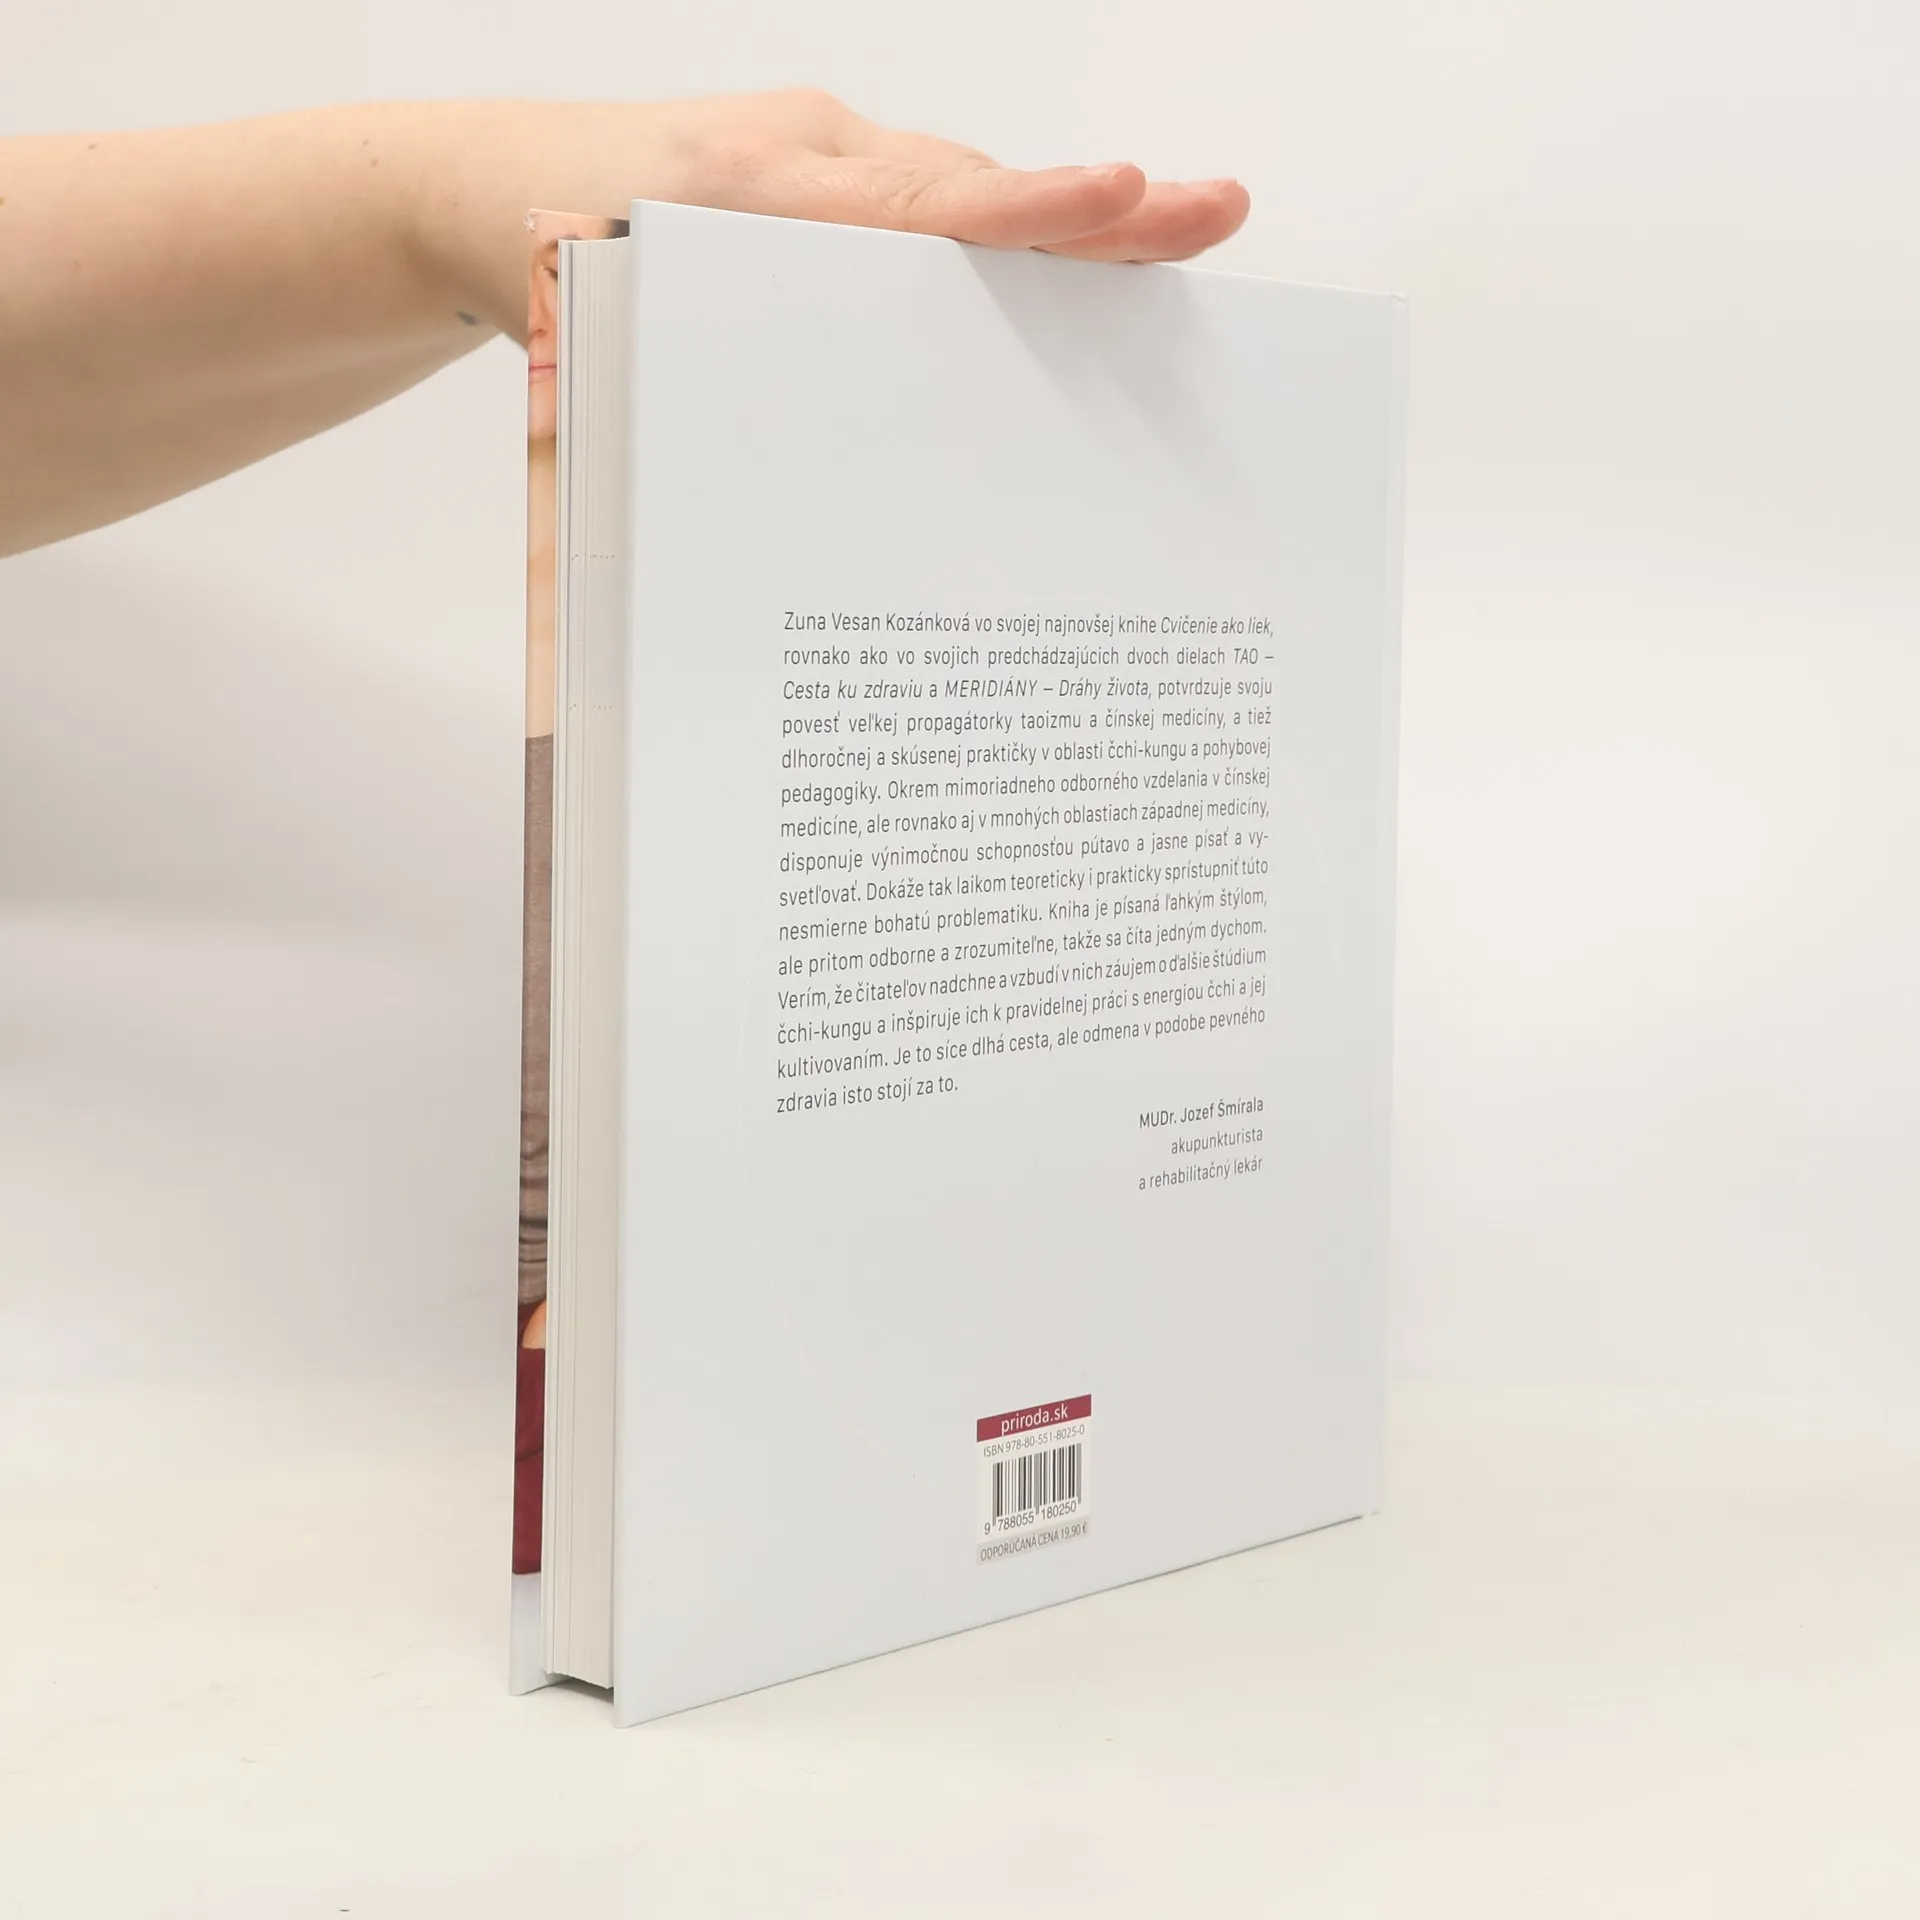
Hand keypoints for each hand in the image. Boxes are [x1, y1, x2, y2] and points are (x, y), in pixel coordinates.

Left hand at [416, 94, 1250, 338]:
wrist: (482, 190)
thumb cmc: (534, 272)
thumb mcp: (579, 346)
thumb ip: (653, 389)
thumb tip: (742, 460)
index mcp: (744, 199)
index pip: (911, 210)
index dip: (1020, 214)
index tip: (1115, 198)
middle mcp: (799, 160)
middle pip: (967, 190)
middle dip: (1092, 211)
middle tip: (1208, 210)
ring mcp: (818, 155)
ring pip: (956, 195)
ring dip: (1055, 228)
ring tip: (1178, 230)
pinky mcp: (824, 173)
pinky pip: (926, 206)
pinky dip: (994, 238)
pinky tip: (1069, 268)